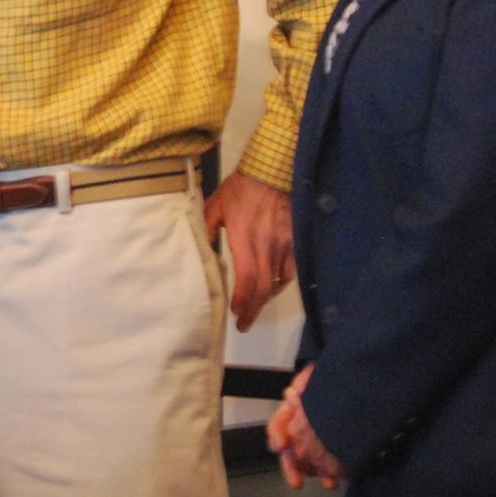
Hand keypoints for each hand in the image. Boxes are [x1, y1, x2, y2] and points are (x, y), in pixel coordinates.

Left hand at [204, 172, 294, 330]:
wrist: (271, 172)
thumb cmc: (239, 189)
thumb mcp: (214, 207)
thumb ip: (205, 231)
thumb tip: (200, 254)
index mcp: (244, 237)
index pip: (246, 277)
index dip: (241, 299)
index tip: (234, 312)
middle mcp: (266, 245)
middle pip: (263, 287)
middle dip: (253, 310)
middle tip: (243, 324)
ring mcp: (283, 244)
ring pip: (277, 282)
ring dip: (264, 300)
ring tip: (253, 309)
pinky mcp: (294, 242)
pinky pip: (290, 271)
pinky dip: (281, 284)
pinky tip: (271, 289)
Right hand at [266, 363, 342, 489]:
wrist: (354, 389)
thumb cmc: (330, 384)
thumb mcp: (315, 378)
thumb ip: (304, 382)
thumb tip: (294, 392)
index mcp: (291, 412)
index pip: (276, 426)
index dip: (277, 436)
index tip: (281, 445)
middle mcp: (298, 430)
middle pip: (289, 452)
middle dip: (292, 467)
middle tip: (296, 480)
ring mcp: (312, 442)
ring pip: (306, 462)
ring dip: (313, 473)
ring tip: (327, 482)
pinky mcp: (329, 452)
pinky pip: (324, 466)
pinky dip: (329, 474)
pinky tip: (337, 479)